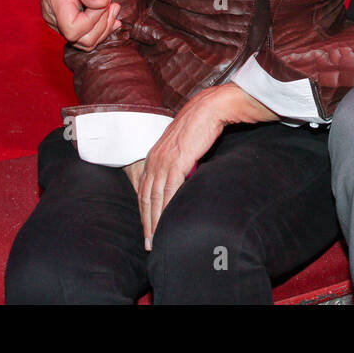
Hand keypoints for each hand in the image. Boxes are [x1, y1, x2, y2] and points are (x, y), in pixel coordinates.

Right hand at [36, 0, 120, 48]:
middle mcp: (54, 17)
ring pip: (85, 41)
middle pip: (82, 40)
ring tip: (113, 6)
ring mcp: (58, 21)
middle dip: (103, 25)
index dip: (93, 20)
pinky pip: (84, 34)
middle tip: (112, 3)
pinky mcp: (66, 20)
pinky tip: (110, 15)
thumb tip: (102, 3)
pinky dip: (100, 28)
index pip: (73, 29)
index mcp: (55, 2)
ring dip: (104, 27)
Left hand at [125, 83, 278, 248]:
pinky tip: (169, 220)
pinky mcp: (177, 161)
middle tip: (149, 243)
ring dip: (155, 220)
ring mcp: (164, 161)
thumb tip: (183, 177)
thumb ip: (179, 162)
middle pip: (146, 197)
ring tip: (157, 238)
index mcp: (154, 157)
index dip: (145, 211)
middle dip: (146, 222)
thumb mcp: (183, 146)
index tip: (147, 228)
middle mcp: (155, 160)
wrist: (208, 109)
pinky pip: (170, 190)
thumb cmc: (199, 126)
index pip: (145, 189)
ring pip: (156, 197)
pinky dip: (168, 207)